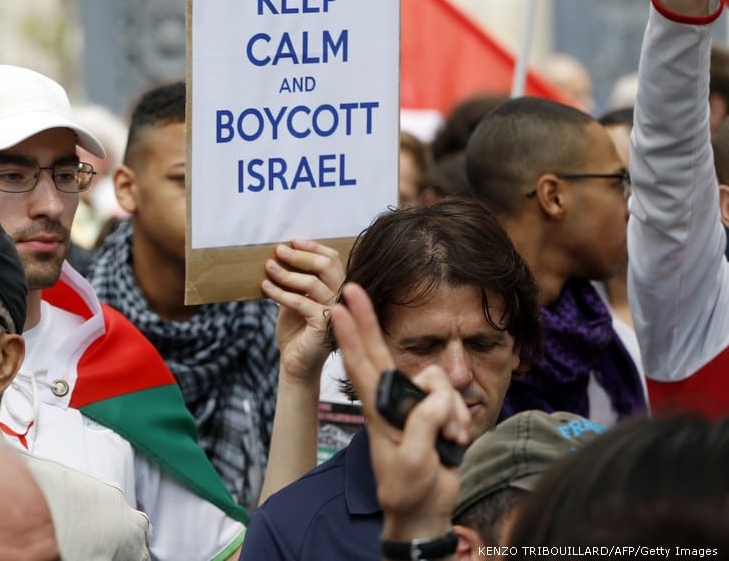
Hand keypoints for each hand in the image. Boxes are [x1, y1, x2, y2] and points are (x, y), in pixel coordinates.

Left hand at [262, 239, 343, 382]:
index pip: (332, 260)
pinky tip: (266, 287)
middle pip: (327, 267)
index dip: (314, 248)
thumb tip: (282, 251)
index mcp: (337, 288)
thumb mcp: (295, 297)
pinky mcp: (325, 325)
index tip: (293, 241)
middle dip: (301, 256)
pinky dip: (280, 293)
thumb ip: (296, 278)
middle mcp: (342, 298)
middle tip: (279, 251)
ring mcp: (336, 312)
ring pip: (312, 283)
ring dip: (286, 273)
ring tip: (268, 267)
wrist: (294, 362)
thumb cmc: (295, 329)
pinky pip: (301, 302)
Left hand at [331, 283, 469, 540]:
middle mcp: (392, 401)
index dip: (350, 336)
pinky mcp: (436, 413)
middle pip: (378, 352)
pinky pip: (453, 399)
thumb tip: (434, 397)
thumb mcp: (413, 462)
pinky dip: (459, 420)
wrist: (427, 510)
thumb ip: (421, 426)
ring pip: (435, 380)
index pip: (360, 366)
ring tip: (448, 439)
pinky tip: (456, 441)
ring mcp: (415, 405)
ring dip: (448, 409)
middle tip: (350, 286)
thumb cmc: (410, 490)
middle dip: (366, 319)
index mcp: (377, 411)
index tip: (338, 307)